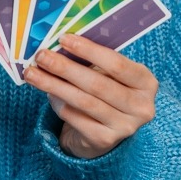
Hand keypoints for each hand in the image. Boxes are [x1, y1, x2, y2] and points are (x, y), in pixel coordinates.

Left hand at [22, 33, 157, 158]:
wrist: (107, 132)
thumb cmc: (107, 94)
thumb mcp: (110, 75)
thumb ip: (93, 61)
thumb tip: (60, 46)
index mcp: (146, 83)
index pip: (117, 64)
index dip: (89, 50)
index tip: (63, 39)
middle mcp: (141, 107)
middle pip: (98, 84)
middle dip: (66, 68)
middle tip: (42, 56)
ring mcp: (125, 127)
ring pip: (84, 102)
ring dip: (55, 85)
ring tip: (34, 74)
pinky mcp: (105, 141)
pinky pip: (76, 118)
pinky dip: (59, 104)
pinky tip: (48, 94)